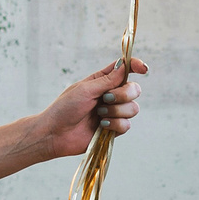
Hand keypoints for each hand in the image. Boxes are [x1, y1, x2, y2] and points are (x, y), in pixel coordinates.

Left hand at [30, 57, 146, 159]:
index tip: (144, 69)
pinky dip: (115, 124)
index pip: (123, 70)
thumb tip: (124, 65)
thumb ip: (107, 80)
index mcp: (101, 81)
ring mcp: (113, 112)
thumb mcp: (85, 90)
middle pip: (134, 89)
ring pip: (133, 108)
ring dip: (117, 111)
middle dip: (124, 94)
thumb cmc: (64, 108)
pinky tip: (101, 125)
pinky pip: (127, 124)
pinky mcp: (113, 128)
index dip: (135, 66)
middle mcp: (110, 95)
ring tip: (99, 114)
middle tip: (106, 98)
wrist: (55, 134)